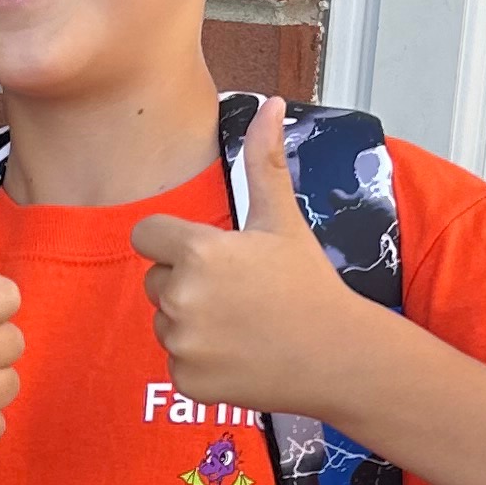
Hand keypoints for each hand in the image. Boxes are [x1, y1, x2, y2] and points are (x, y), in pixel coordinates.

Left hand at [131, 98, 366, 416]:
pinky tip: (240, 356)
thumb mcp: (283, 220)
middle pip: (154, 281)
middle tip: (239, 295)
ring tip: (243, 325)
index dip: (175, 243)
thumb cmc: (309, 284)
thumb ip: (264, 162)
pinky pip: (176, 362)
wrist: (338, 357)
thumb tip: (272, 102)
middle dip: (186, 284)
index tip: (213, 256)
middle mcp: (181, 298)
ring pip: (164, 323)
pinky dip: (201, 362)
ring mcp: (182, 344)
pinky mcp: (186, 382)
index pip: (146, 235)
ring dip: (192, 323)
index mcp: (198, 252)